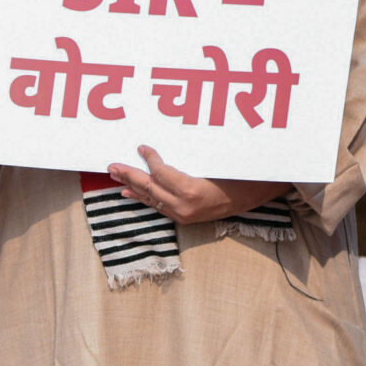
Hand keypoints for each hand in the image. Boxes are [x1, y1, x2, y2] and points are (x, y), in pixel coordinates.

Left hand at [103, 146, 286, 224]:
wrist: (254, 197)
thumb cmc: (237, 174)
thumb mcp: (214, 162)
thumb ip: (188, 158)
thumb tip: (163, 148)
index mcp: (192, 191)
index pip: (161, 173)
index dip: (150, 159)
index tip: (142, 147)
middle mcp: (184, 207)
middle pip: (149, 188)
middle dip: (129, 175)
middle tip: (111, 165)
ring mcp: (182, 215)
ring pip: (150, 198)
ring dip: (131, 186)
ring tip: (114, 176)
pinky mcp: (183, 218)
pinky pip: (157, 206)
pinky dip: (142, 197)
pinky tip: (128, 193)